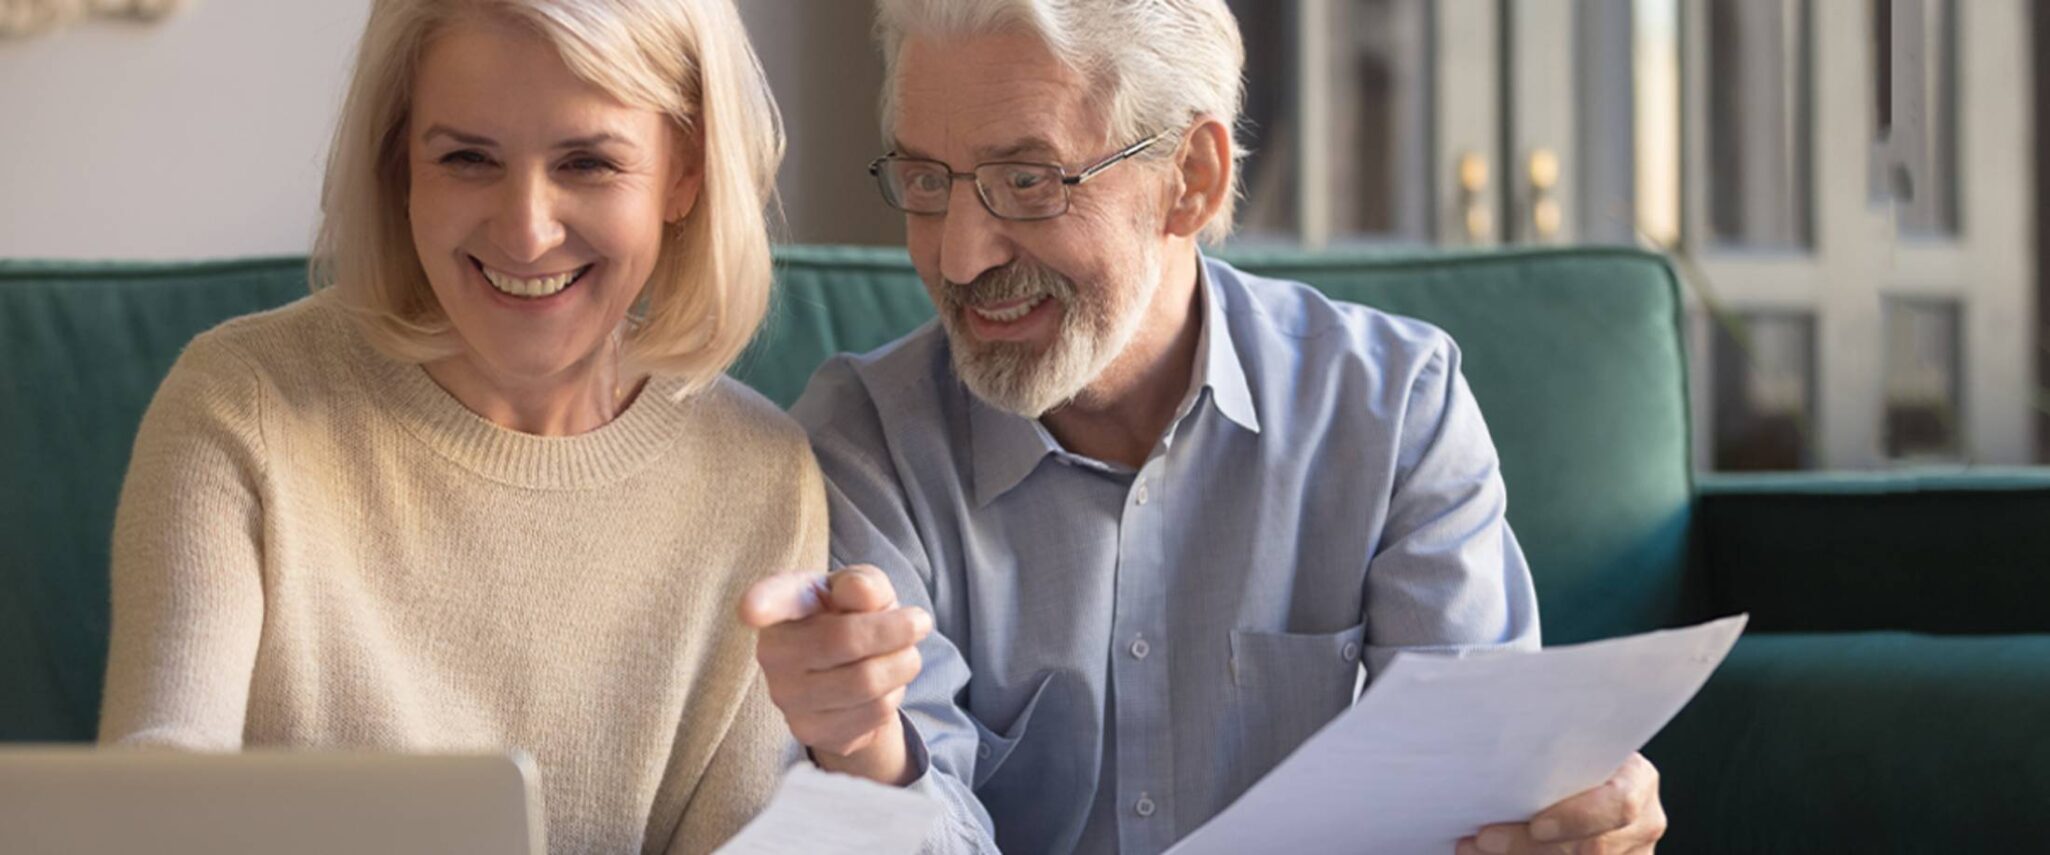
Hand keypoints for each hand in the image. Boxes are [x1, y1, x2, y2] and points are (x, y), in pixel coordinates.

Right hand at [738, 565, 932, 785]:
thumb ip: (864, 583)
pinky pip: (872, 714)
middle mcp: (773, 652)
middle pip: (845, 639)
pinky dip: (894, 695)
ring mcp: (785, 697)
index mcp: (782, 604)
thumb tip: (860, 591)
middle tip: (919, 622)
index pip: (771, 600)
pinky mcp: (809, 732)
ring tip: (903, 656)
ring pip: (866, 682)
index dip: (762, 603)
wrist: (851, 672)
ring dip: (903, 665)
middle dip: (897, 631)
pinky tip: (882, 687)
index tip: (751, 608)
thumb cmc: (852, 616)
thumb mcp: (863, 590)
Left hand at [1456, 753, 1665, 854]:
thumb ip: (1549, 753)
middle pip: (1592, 848)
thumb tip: (1493, 755)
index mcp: (1637, 779)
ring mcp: (1633, 853)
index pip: (1620, 804)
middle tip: (1483, 838)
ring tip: (1473, 846)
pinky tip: (1485, 853)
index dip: (1578, 818)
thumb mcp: (1571, 745)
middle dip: (1529, 846)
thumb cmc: (1569, 753)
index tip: (1537, 826)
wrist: (1583, 775)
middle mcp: (1643, 822)